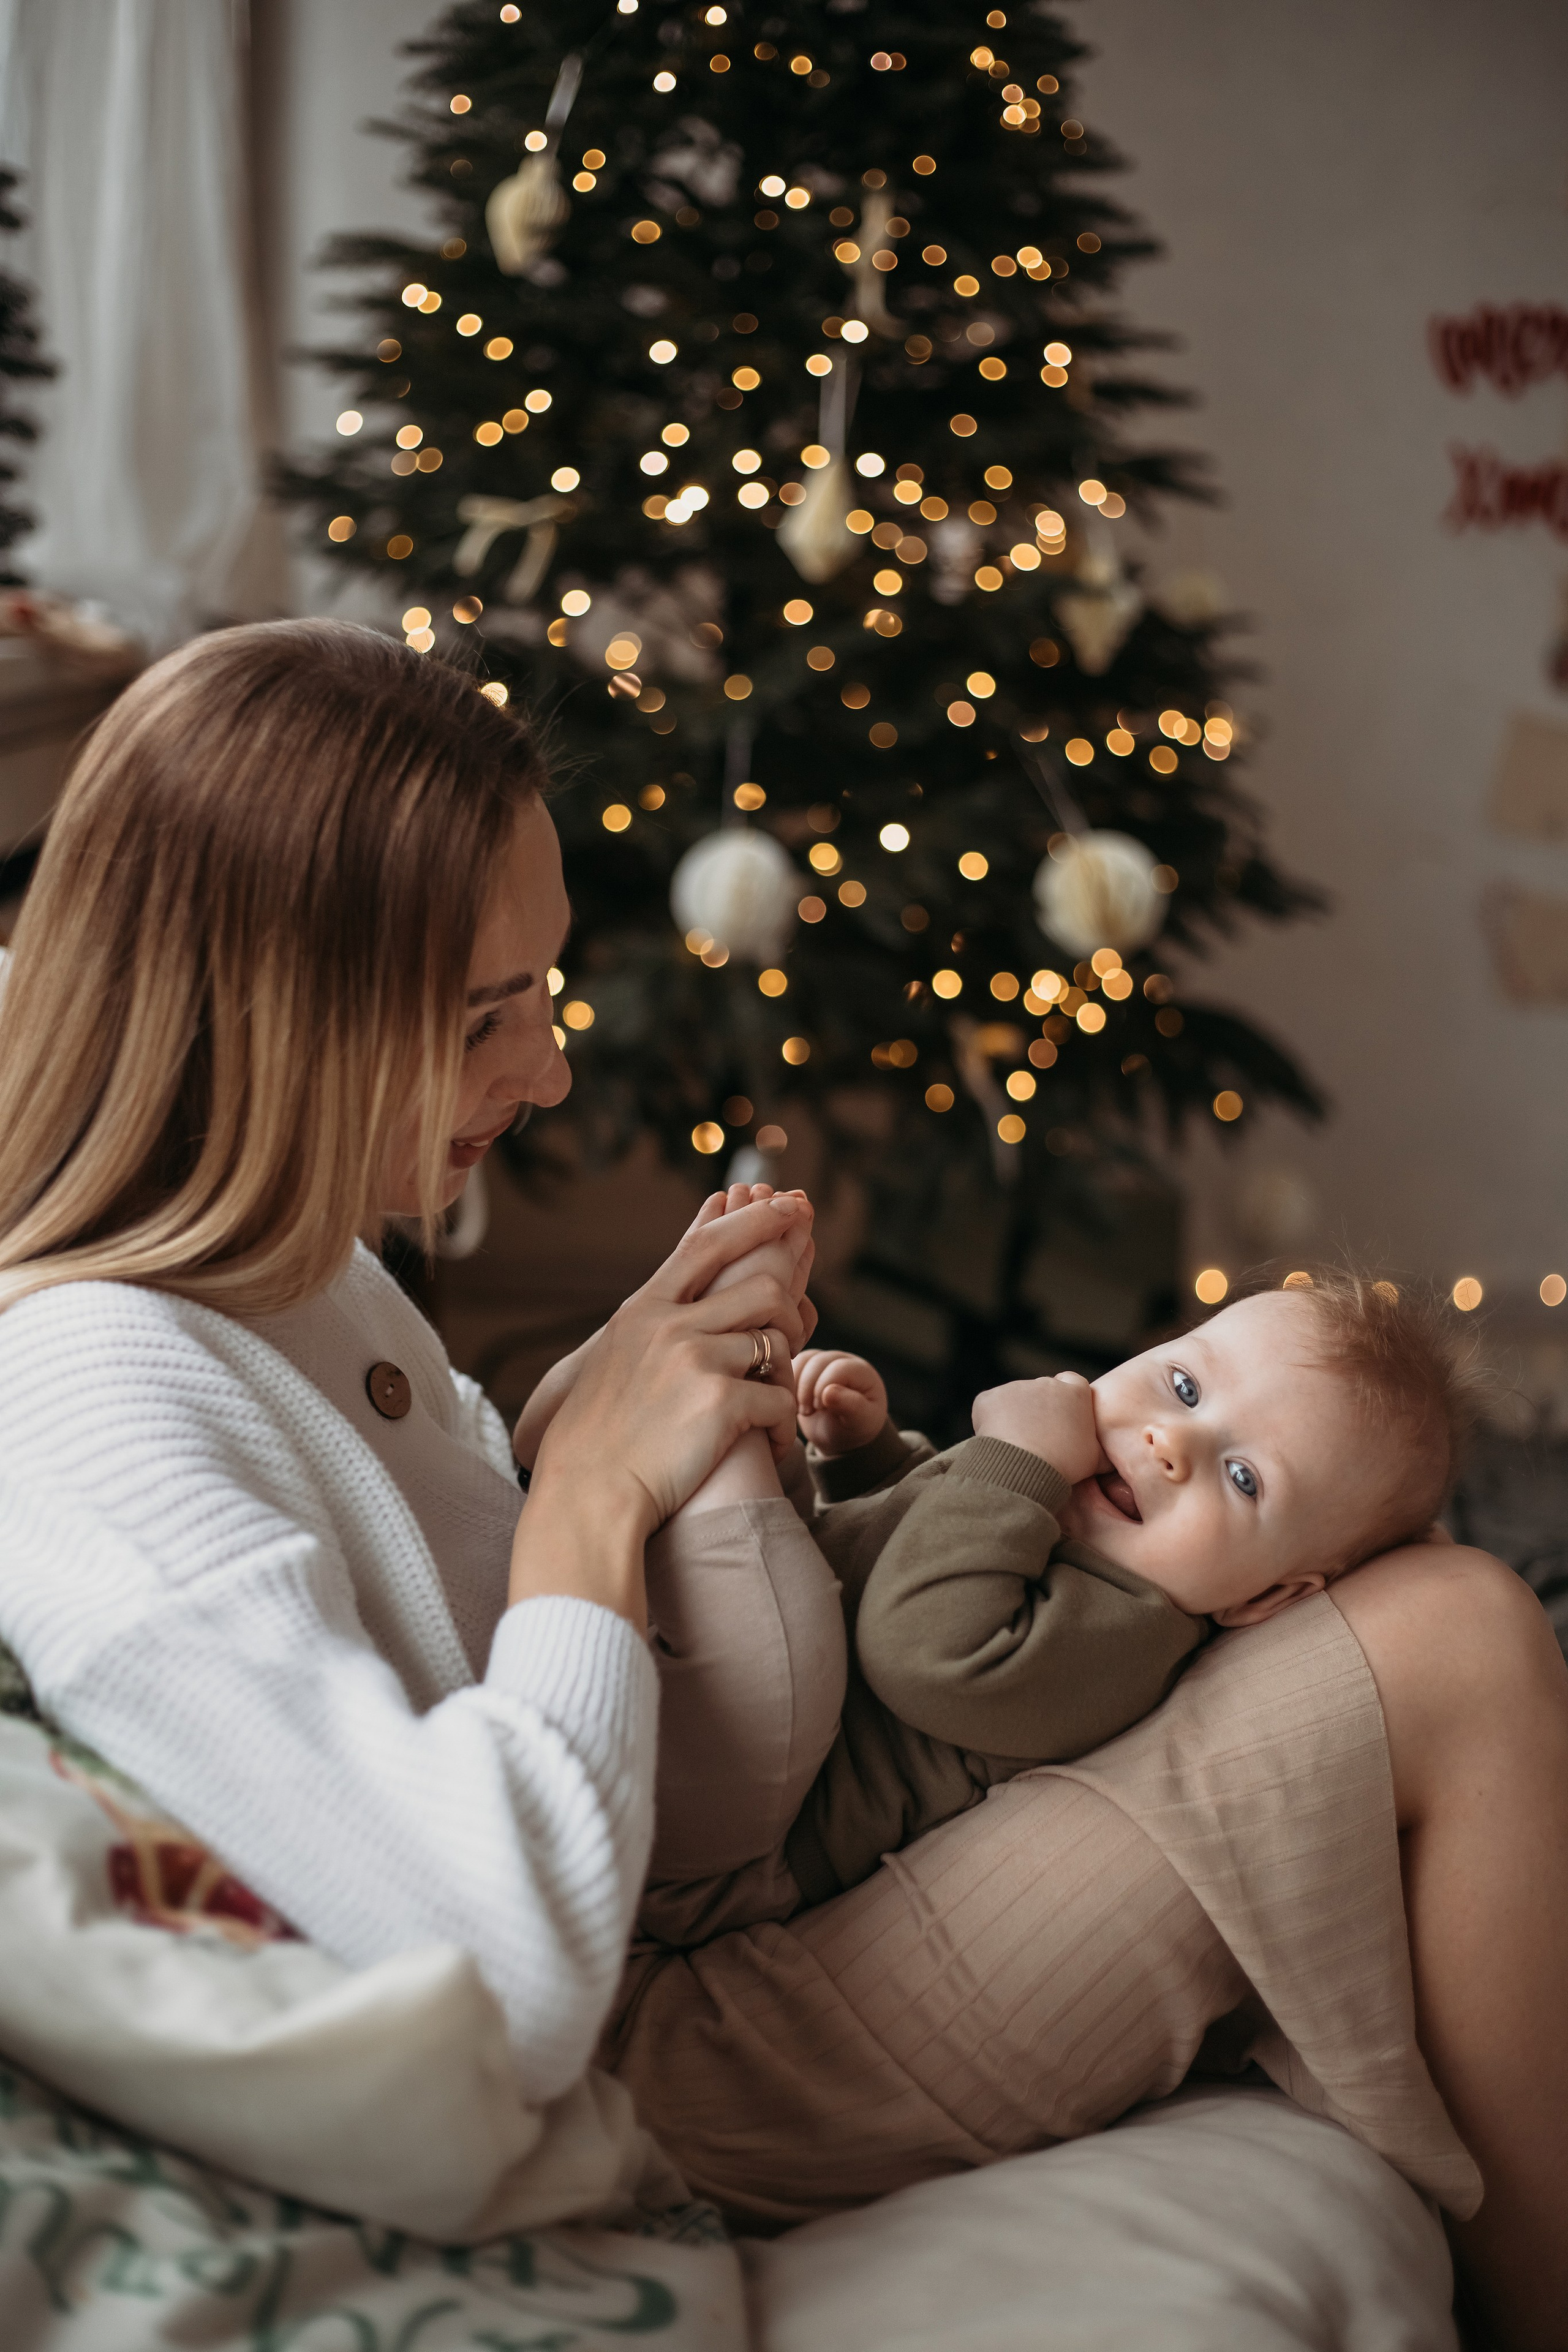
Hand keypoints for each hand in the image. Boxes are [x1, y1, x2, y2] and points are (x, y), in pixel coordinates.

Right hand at [510, 1190, 814, 1626]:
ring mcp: (696, 1361)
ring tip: (770, 1398)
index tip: (789, 1206)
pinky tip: (764, 1443)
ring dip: (786, 1369)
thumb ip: (653, 1315)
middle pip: (761, 1285)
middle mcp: (669, 1325)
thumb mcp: (616, 1354)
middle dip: (791, 1307)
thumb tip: (673, 1285)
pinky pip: (781, 1398)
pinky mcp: (722, 1403)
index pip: (708, 1245)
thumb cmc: (599, 1435)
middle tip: (789, 1338)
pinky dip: (780, 1425)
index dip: (755, 1221)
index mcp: (642, 1310)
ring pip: (779, 1339)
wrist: (586, 1495)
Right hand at [795, 1348, 887, 1455]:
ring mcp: (823, 1361)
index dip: (824, 1386)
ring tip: (799, 1408)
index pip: (839, 1367)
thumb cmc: (854, 1427)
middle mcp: (842, 1360)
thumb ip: (851, 1406)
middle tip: (806, 1412)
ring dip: (795, 1385)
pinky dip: (786, 1384)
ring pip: (802, 1360)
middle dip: (807, 1387)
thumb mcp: (860, 1422)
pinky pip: (791, 1366)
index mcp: (861, 1371)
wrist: (840, 1433)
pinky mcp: (806, 1367)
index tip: (820, 1408)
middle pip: (818, 1361)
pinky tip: (791, 1402)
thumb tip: (829, 1392)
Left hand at [971, 1370, 1105, 1486]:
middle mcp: (1045, 1383)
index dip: (1066, 1400)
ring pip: (1015, 1400)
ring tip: (1018, 1446)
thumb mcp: (1096, 1459)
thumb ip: (1102, 1447)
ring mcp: (1015, 1387)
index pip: (1072, 1383)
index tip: (1062, 1419)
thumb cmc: (1064, 1464)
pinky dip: (991, 1421)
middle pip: (1042, 1391)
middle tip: (1038, 1438)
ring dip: (1015, 1416)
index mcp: (1075, 1392)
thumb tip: (1107, 1453)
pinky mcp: (989, 1398)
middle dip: (1039, 1409)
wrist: (1024, 1469)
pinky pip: (990, 1407)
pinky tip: (999, 1442)